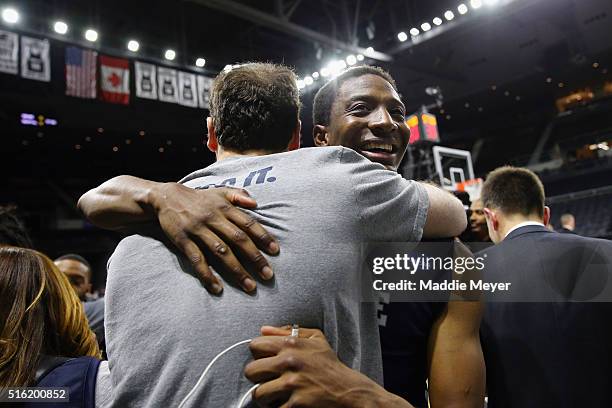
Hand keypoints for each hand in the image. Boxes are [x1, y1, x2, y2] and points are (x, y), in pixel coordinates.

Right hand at [149, 183, 278, 293]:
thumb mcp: (219, 191)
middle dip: (254, 258)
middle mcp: (213, 218)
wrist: (166, 197)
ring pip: (220, 252)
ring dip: (236, 270)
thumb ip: (238, 195)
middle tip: (268, 275)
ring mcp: (197, 230)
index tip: (275, 251)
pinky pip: (197, 260)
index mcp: (224, 208)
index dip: (262, 237)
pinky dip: (207, 274)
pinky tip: (217, 288)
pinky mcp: (183, 241)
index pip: (248, 223)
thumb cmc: (199, 198)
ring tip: (249, 286)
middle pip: (238, 239)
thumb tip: (256, 202)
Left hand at [245, 326, 410, 407]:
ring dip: (267, 396)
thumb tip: (264, 329)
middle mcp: (289, 362)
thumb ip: (288, 332)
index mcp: (291, 344)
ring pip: (258, 393)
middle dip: (259, 377)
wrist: (348, 391)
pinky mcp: (295, 404)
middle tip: (270, 380)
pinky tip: (289, 403)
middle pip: (250, 370)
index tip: (267, 361)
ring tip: (278, 394)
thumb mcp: (315, 339)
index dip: (259, 354)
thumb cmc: (330, 365)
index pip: (255, 345)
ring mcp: (291, 384)